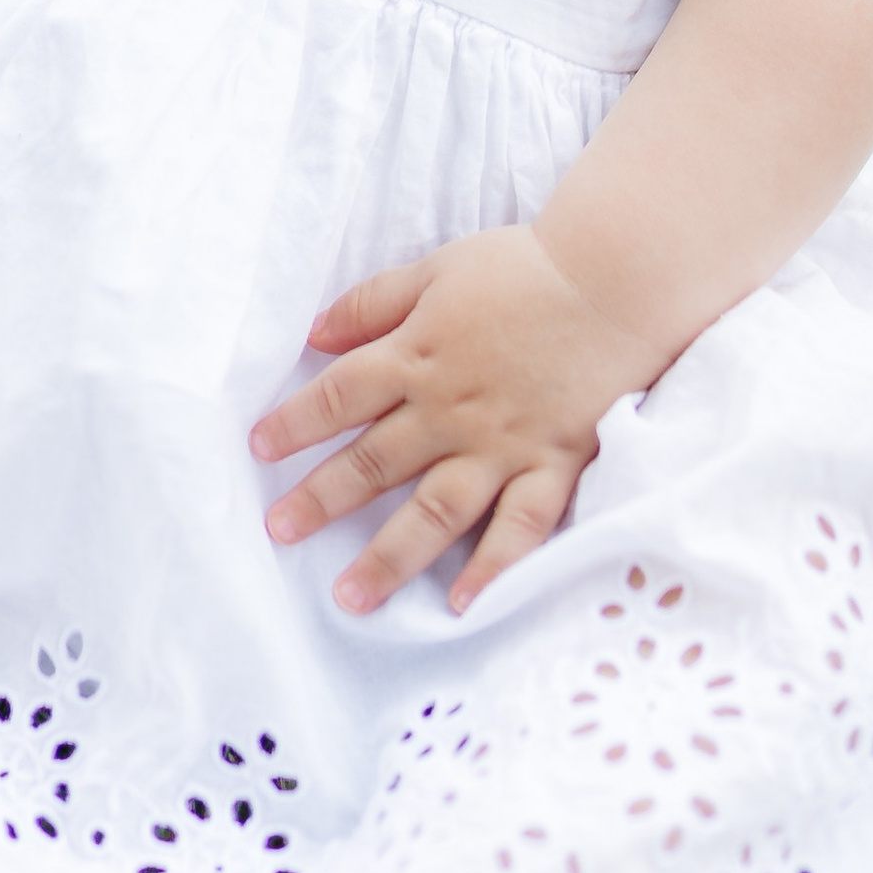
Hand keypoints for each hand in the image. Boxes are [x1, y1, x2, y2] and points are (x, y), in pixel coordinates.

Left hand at [249, 227, 652, 616]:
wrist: (613, 278)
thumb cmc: (522, 268)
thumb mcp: (435, 269)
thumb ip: (373, 303)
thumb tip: (314, 335)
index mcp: (416, 355)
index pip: (339, 396)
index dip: (295, 423)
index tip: (259, 449)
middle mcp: (449, 410)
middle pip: (373, 461)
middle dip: (320, 500)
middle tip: (278, 532)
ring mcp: (500, 445)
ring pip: (434, 510)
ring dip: (389, 555)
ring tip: (350, 595)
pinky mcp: (552, 465)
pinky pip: (519, 527)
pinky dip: (492, 569)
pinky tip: (461, 604)